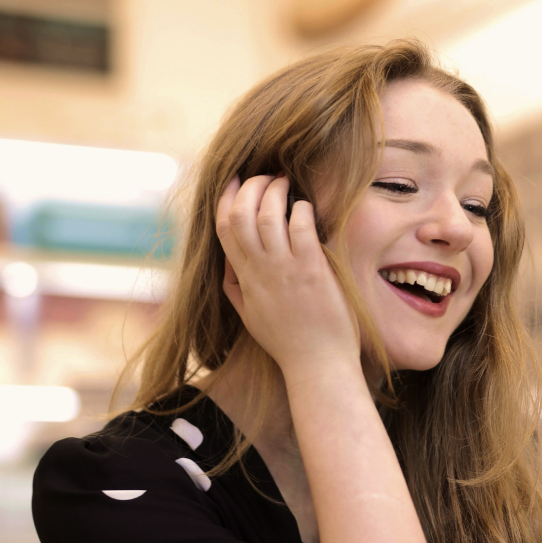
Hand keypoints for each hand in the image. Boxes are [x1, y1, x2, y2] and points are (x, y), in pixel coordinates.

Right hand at [216, 175, 359, 376]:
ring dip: (274, 191)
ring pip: (267, 215)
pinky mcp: (312, 271)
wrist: (317, 366)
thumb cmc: (288, 342)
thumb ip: (236, 289)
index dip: (225, 198)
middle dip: (249, 186)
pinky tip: (306, 207)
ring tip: (285, 182)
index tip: (233, 179)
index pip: (224, 228)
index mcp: (244, 279)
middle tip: (266, 176)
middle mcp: (261, 271)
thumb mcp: (250, 316)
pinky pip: (301, 228)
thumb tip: (228, 264)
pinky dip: (301, 209)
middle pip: (240, 215)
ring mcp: (286, 270)